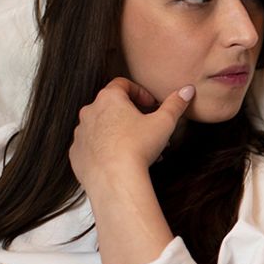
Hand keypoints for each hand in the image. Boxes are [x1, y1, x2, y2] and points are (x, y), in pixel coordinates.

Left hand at [69, 78, 194, 190]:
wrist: (114, 179)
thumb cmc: (137, 148)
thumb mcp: (164, 123)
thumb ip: (175, 104)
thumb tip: (187, 90)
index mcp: (109, 99)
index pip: (123, 84)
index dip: (140, 92)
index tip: (150, 105)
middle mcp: (90, 112)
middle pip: (112, 106)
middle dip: (130, 115)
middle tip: (147, 128)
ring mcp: (80, 133)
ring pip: (101, 127)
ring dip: (117, 132)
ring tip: (137, 147)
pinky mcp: (76, 153)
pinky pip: (91, 146)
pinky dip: (104, 149)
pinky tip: (120, 159)